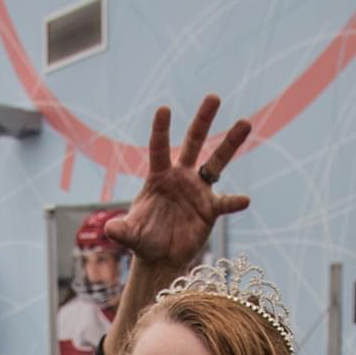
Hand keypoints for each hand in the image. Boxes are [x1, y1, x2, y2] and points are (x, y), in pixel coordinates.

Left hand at [106, 96, 251, 270]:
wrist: (161, 257)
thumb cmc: (144, 239)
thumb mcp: (131, 235)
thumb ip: (122, 230)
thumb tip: (110, 229)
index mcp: (159, 176)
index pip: (159, 148)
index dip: (161, 130)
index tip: (164, 109)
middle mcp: (181, 177)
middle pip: (194, 143)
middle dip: (203, 120)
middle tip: (213, 97)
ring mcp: (198, 190)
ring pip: (217, 162)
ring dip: (230, 143)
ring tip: (246, 123)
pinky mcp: (210, 209)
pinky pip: (225, 202)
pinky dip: (234, 202)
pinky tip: (244, 200)